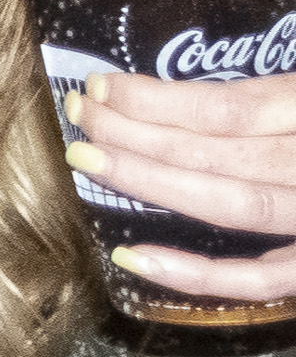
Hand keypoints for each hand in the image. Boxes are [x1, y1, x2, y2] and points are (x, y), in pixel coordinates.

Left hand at [72, 68, 295, 302]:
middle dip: (141, 133)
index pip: (238, 107)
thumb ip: (283, 86)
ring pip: (236, 206)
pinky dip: (198, 274)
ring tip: (89, 158)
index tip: (103, 84)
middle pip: (224, 153)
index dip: (164, 98)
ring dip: (154, 182)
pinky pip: (264, 279)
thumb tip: (213, 77)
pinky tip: (135, 256)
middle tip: (80, 115)